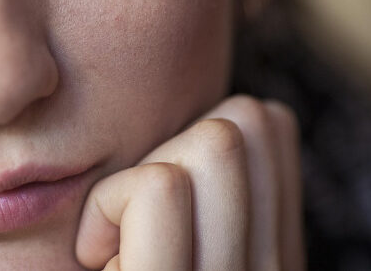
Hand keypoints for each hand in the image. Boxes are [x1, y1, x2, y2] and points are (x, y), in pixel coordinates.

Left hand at [75, 95, 303, 269]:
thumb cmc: (106, 260)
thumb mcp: (159, 237)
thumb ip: (194, 194)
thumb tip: (197, 116)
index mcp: (275, 254)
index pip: (270, 122)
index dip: (189, 134)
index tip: (147, 207)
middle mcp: (275, 268)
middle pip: (247, 115)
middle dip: (166, 151)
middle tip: (126, 227)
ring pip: (215, 141)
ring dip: (131, 183)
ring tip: (110, 251)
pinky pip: (159, 186)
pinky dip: (104, 207)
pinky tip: (94, 260)